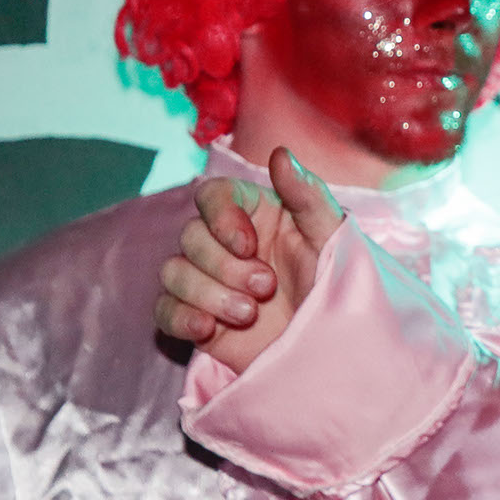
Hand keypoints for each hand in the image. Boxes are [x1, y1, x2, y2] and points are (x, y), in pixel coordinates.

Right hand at [152, 149, 345, 373]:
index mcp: (254, 214)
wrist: (330, 346)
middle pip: (190, 236)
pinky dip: (181, 318)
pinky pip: (164, 310)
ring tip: (249, 314)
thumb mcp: (330, 237)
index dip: (221, 218)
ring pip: (173, 272)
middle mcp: (224, 242)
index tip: (248, 245)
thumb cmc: (335, 284)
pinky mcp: (195, 316)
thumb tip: (279, 153)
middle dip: (225, 266)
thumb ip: (307, 194)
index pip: (212, 195)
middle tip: (267, 288)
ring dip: (209, 294)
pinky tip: (207, 329)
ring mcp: (207, 280)